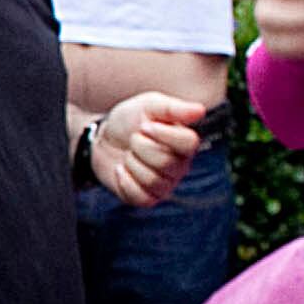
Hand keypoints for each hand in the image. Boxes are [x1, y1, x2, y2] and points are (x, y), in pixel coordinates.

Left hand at [88, 92, 208, 207]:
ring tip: (129, 154)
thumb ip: (173, 109)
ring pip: (152, 181)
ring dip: (131, 163)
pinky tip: (121, 169)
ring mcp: (165, 185)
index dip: (164, 134)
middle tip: (133, 139)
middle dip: (140, 147)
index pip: (190, 143)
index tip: (144, 125)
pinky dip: (125, 181)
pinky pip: (140, 197)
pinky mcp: (147, 198)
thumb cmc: (130, 120)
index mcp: (185, 142)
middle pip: (166, 162)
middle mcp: (180, 166)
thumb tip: (200, 111)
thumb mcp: (149, 106)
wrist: (103, 138)